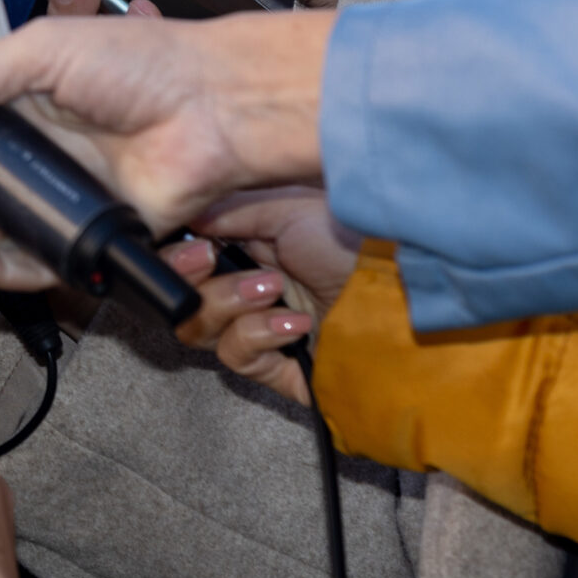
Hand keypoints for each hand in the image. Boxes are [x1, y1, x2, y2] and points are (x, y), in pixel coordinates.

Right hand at [158, 190, 359, 405]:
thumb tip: (181, 214)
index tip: (192, 243)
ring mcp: (259, 332)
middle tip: (210, 259)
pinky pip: (237, 356)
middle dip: (187, 277)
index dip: (173, 256)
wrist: (405, 296)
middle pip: (179, 297)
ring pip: (197, 329)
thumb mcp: (286, 209)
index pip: (182, 260)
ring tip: (273, 287)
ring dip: (228, 301)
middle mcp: (245, 291)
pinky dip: (259, 333)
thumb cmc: (353, 245)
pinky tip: (296, 322)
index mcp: (245, 250)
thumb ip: (227, 211)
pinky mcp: (275, 369)